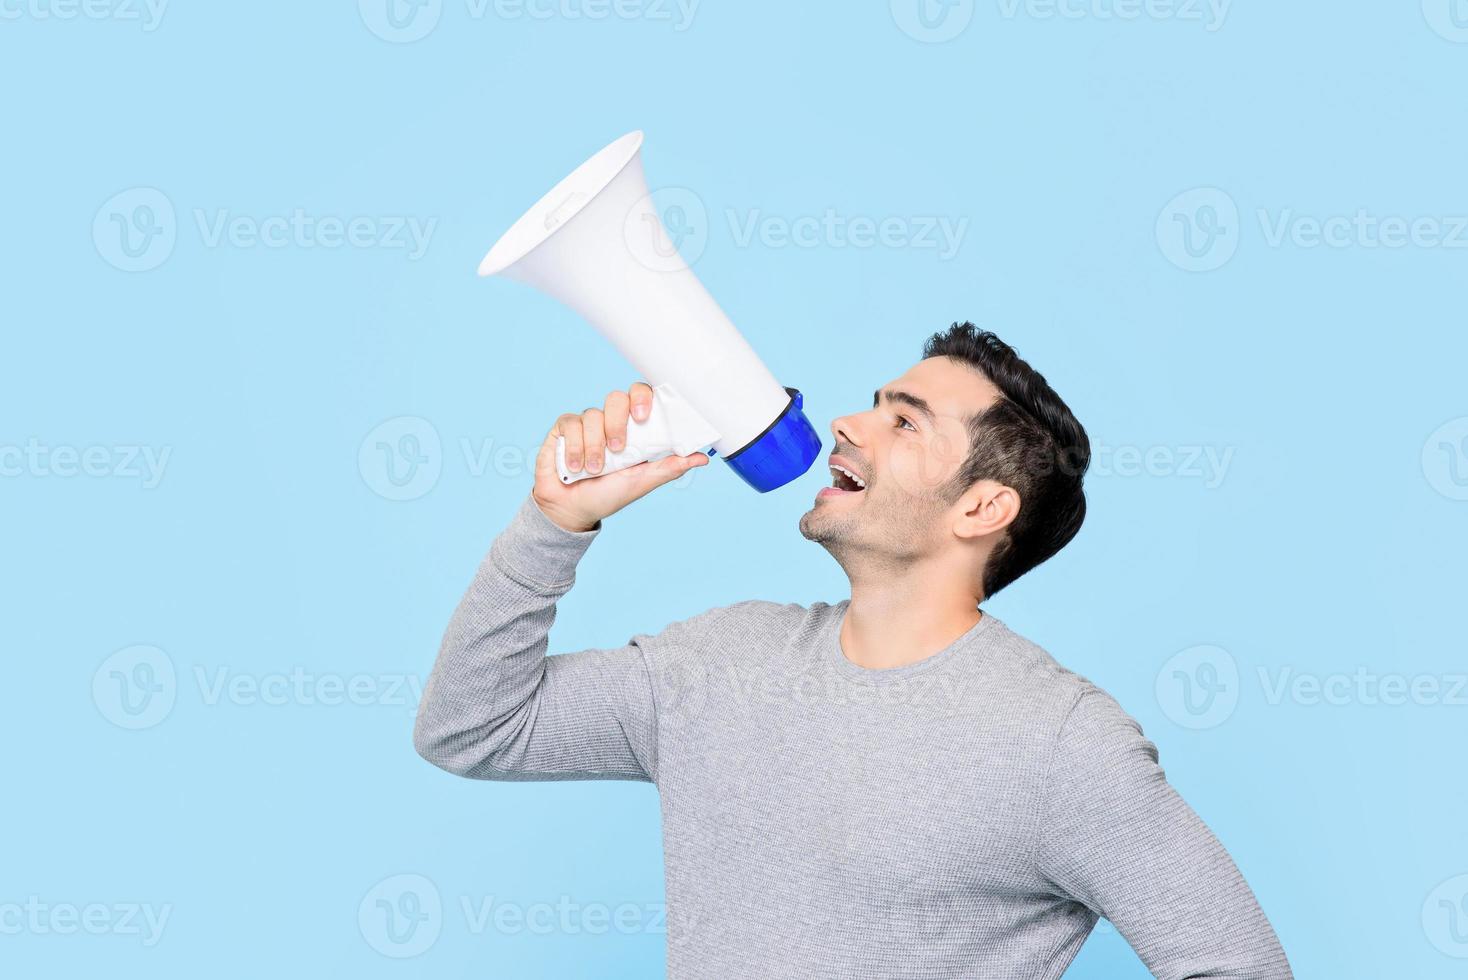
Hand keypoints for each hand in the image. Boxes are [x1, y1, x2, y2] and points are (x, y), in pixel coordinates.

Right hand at [531, 382, 710, 532]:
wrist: (572, 508)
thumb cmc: (608, 494)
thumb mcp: (642, 482)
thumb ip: (669, 468)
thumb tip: (701, 458)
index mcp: (633, 429)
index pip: (641, 397)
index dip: (643, 397)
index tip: (643, 416)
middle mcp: (610, 421)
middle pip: (616, 398)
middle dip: (617, 422)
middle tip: (619, 448)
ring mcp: (587, 423)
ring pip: (593, 415)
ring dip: (595, 447)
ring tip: (594, 470)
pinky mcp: (564, 429)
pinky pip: (570, 424)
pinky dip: (574, 448)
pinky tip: (575, 467)